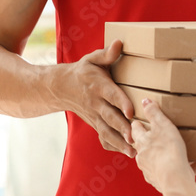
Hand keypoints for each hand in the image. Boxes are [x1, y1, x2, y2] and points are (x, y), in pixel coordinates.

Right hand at [55, 40, 134, 156]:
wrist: (60, 87)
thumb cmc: (82, 71)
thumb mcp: (92, 59)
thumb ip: (107, 54)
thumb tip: (119, 43)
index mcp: (98, 86)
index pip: (111, 95)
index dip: (121, 103)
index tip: (131, 111)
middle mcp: (95, 103)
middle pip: (110, 117)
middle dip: (122, 128)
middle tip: (135, 137)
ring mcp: (94, 115)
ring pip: (107, 131)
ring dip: (120, 142)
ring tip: (133, 151)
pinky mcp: (94, 123)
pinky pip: (103, 136)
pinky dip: (113, 145)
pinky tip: (126, 152)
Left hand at [132, 100, 195, 195]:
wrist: (175, 179)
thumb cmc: (168, 151)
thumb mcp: (162, 125)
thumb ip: (154, 113)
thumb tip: (145, 101)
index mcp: (142, 143)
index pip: (135, 130)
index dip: (138, 124)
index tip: (139, 120)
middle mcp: (143, 158)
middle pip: (144, 147)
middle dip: (150, 141)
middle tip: (158, 135)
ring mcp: (151, 171)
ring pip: (157, 161)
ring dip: (166, 155)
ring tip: (180, 150)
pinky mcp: (163, 181)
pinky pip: (173, 172)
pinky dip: (186, 166)